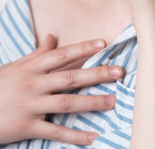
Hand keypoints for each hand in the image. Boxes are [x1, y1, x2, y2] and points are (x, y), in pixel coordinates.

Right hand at [0, 34, 122, 144]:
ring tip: (113, 102)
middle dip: (96, 74)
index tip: (103, 43)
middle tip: (119, 72)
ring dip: (92, 103)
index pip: (62, 55)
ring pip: (66, 104)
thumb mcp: (15, 66)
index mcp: (32, 67)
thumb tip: (52, 36)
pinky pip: (54, 132)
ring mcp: (30, 106)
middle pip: (70, 77)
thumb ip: (37, 53)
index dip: (83, 48)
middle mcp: (33, 84)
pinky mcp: (26, 126)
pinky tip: (92, 137)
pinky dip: (73, 136)